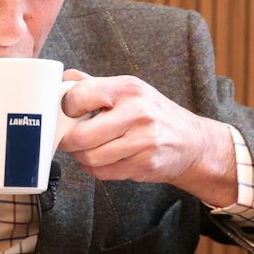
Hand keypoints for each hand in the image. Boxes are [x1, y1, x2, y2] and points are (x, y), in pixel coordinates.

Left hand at [58, 70, 236, 205]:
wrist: (192, 142)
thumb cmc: (153, 114)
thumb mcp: (128, 90)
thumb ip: (93, 85)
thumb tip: (61, 80)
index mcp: (128, 88)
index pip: (78, 96)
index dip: (66, 108)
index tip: (69, 114)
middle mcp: (137, 112)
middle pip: (80, 136)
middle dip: (69, 140)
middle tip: (71, 138)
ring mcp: (143, 141)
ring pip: (89, 158)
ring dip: (82, 156)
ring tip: (89, 149)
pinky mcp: (144, 165)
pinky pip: (102, 173)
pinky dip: (96, 169)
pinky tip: (104, 159)